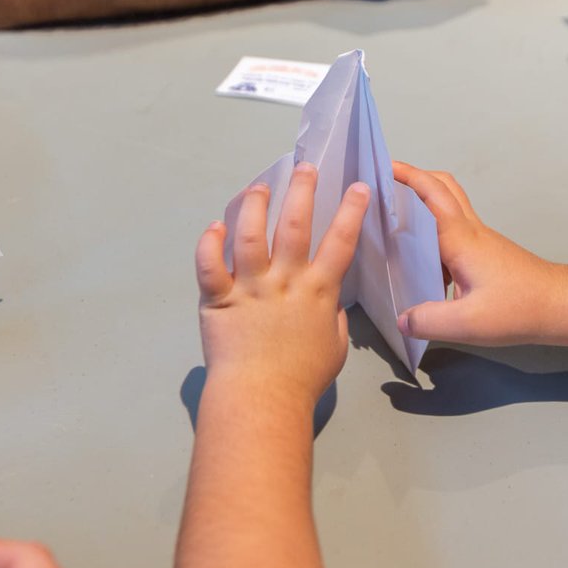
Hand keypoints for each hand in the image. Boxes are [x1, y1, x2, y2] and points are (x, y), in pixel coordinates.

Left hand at [196, 163, 369, 408]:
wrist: (262, 399)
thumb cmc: (302, 379)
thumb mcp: (335, 347)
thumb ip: (333, 318)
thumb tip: (329, 302)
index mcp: (318, 292)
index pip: (341, 242)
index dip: (352, 211)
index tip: (358, 186)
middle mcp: (285, 280)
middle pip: (294, 224)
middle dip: (302, 190)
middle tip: (304, 168)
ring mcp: (250, 286)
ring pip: (250, 233)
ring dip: (254, 204)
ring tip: (258, 187)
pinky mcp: (219, 298)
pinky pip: (209, 263)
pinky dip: (210, 242)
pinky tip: (215, 226)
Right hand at [393, 162, 556, 345]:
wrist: (559, 306)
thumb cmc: (520, 308)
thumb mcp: (468, 323)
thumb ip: (428, 320)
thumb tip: (401, 319)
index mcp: (460, 238)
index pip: (431, 193)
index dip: (407, 175)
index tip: (382, 167)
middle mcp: (470, 231)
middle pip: (443, 186)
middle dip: (415, 177)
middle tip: (388, 183)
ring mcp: (480, 240)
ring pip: (450, 205)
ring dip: (425, 200)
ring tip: (397, 217)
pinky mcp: (485, 253)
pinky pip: (455, 229)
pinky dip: (435, 228)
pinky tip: (422, 257)